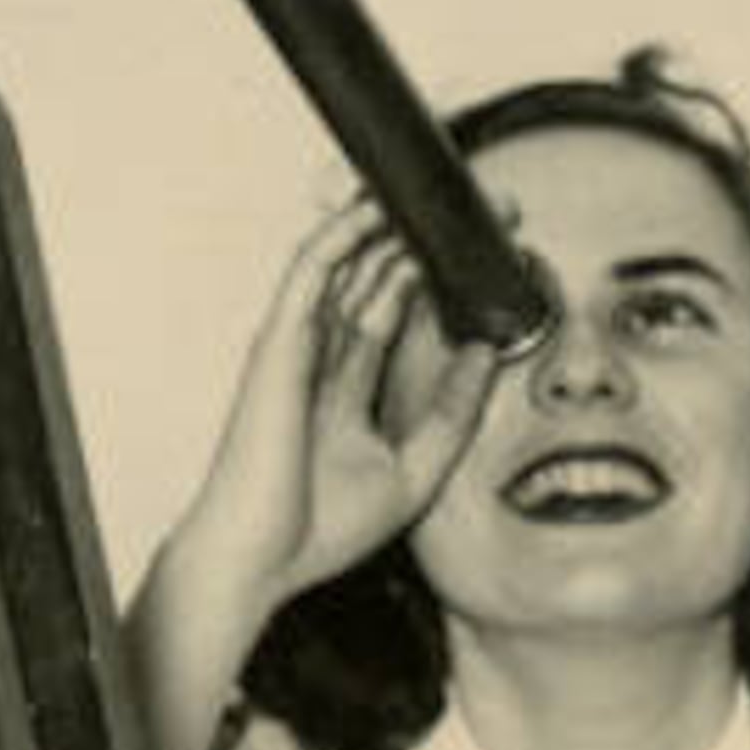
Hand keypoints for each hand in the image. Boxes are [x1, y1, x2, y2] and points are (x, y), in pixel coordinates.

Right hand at [177, 192, 505, 624]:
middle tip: (482, 210)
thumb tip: (488, 354)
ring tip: (433, 189)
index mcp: (346, 386)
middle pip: (374, 277)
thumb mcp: (414, 470)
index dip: (434, 277)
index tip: (483, 254)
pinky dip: (343, 236)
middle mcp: (322, 357)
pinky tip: (377, 208)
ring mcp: (298, 345)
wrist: (260, 561)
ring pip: (343, 262)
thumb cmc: (316, 530)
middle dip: (423, 240)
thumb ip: (452, 413)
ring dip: (385, 222)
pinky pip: (313, 272)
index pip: (394, 311)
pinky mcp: (281, 341)